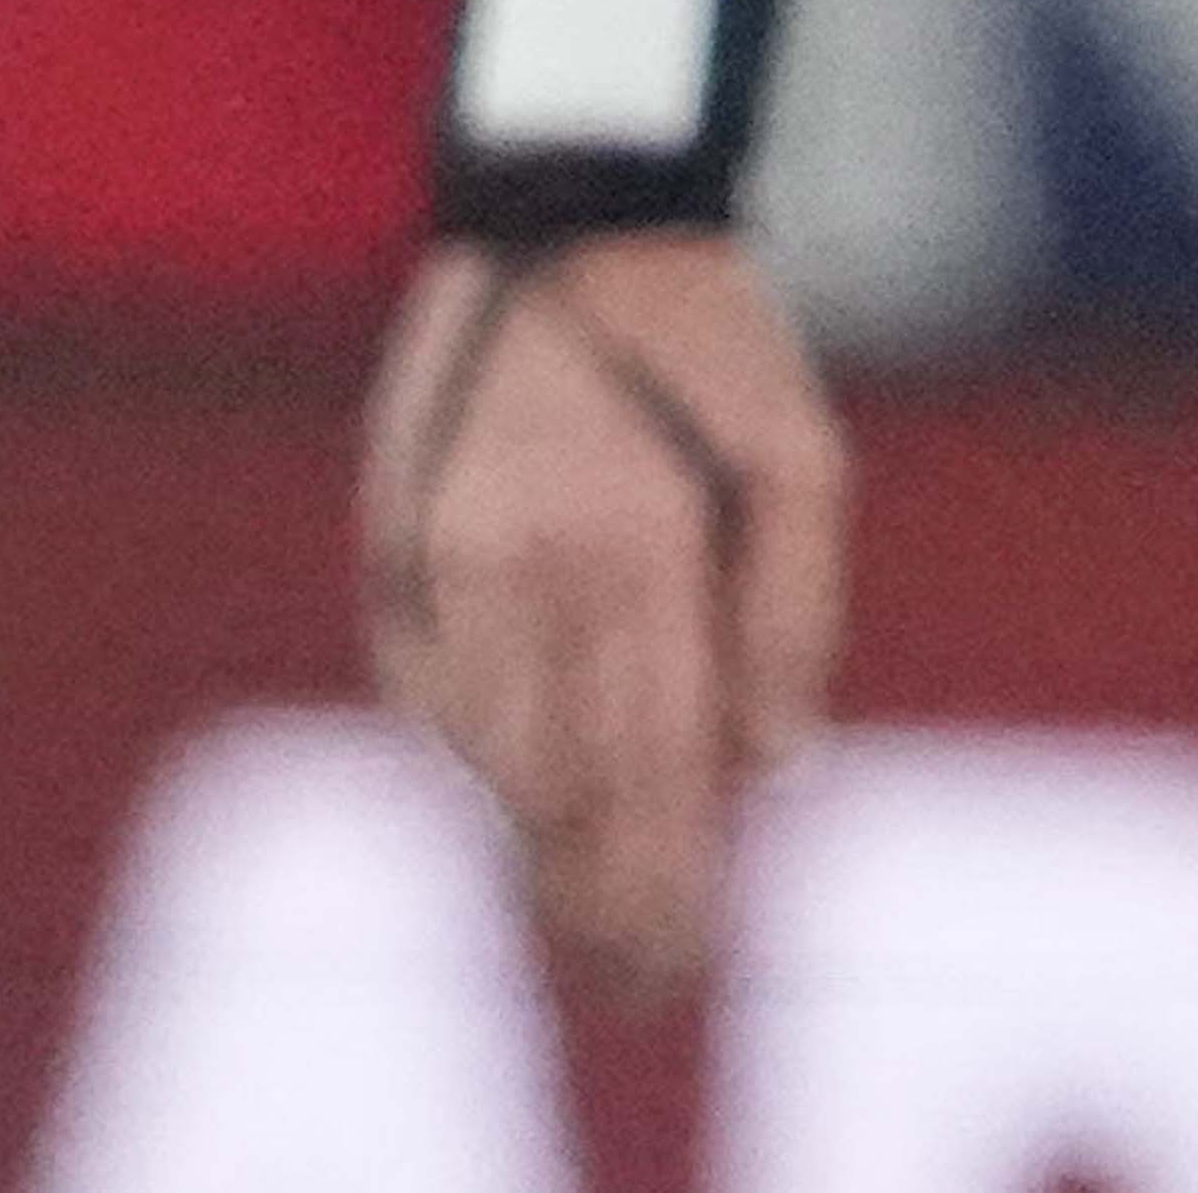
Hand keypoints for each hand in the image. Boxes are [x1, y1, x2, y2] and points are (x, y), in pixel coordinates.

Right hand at [359, 228, 848, 1001]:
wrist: (561, 211)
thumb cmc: (711, 341)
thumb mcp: (804, 459)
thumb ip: (793, 618)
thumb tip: (772, 770)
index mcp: (640, 544)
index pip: (652, 770)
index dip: (663, 886)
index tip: (676, 970)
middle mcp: (528, 557)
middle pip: (555, 785)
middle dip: (590, 900)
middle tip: (623, 986)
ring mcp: (443, 542)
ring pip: (476, 744)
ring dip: (525, 840)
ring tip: (573, 916)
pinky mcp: (392, 526)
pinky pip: (418, 679)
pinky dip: (463, 751)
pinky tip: (510, 795)